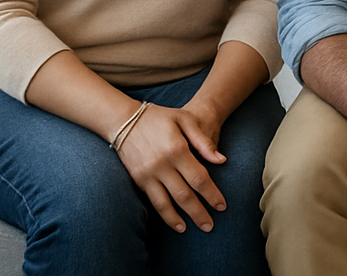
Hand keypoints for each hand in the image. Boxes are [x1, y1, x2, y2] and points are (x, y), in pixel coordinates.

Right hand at [114, 103, 227, 233]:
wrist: (123, 120)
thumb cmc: (160, 118)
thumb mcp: (185, 119)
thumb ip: (203, 141)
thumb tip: (221, 161)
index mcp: (177, 149)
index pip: (199, 178)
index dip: (212, 194)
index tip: (222, 206)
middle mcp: (162, 165)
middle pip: (185, 195)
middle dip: (200, 213)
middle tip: (211, 226)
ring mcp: (148, 174)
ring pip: (168, 203)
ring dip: (182, 219)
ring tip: (194, 229)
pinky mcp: (138, 180)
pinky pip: (154, 202)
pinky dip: (165, 215)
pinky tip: (175, 223)